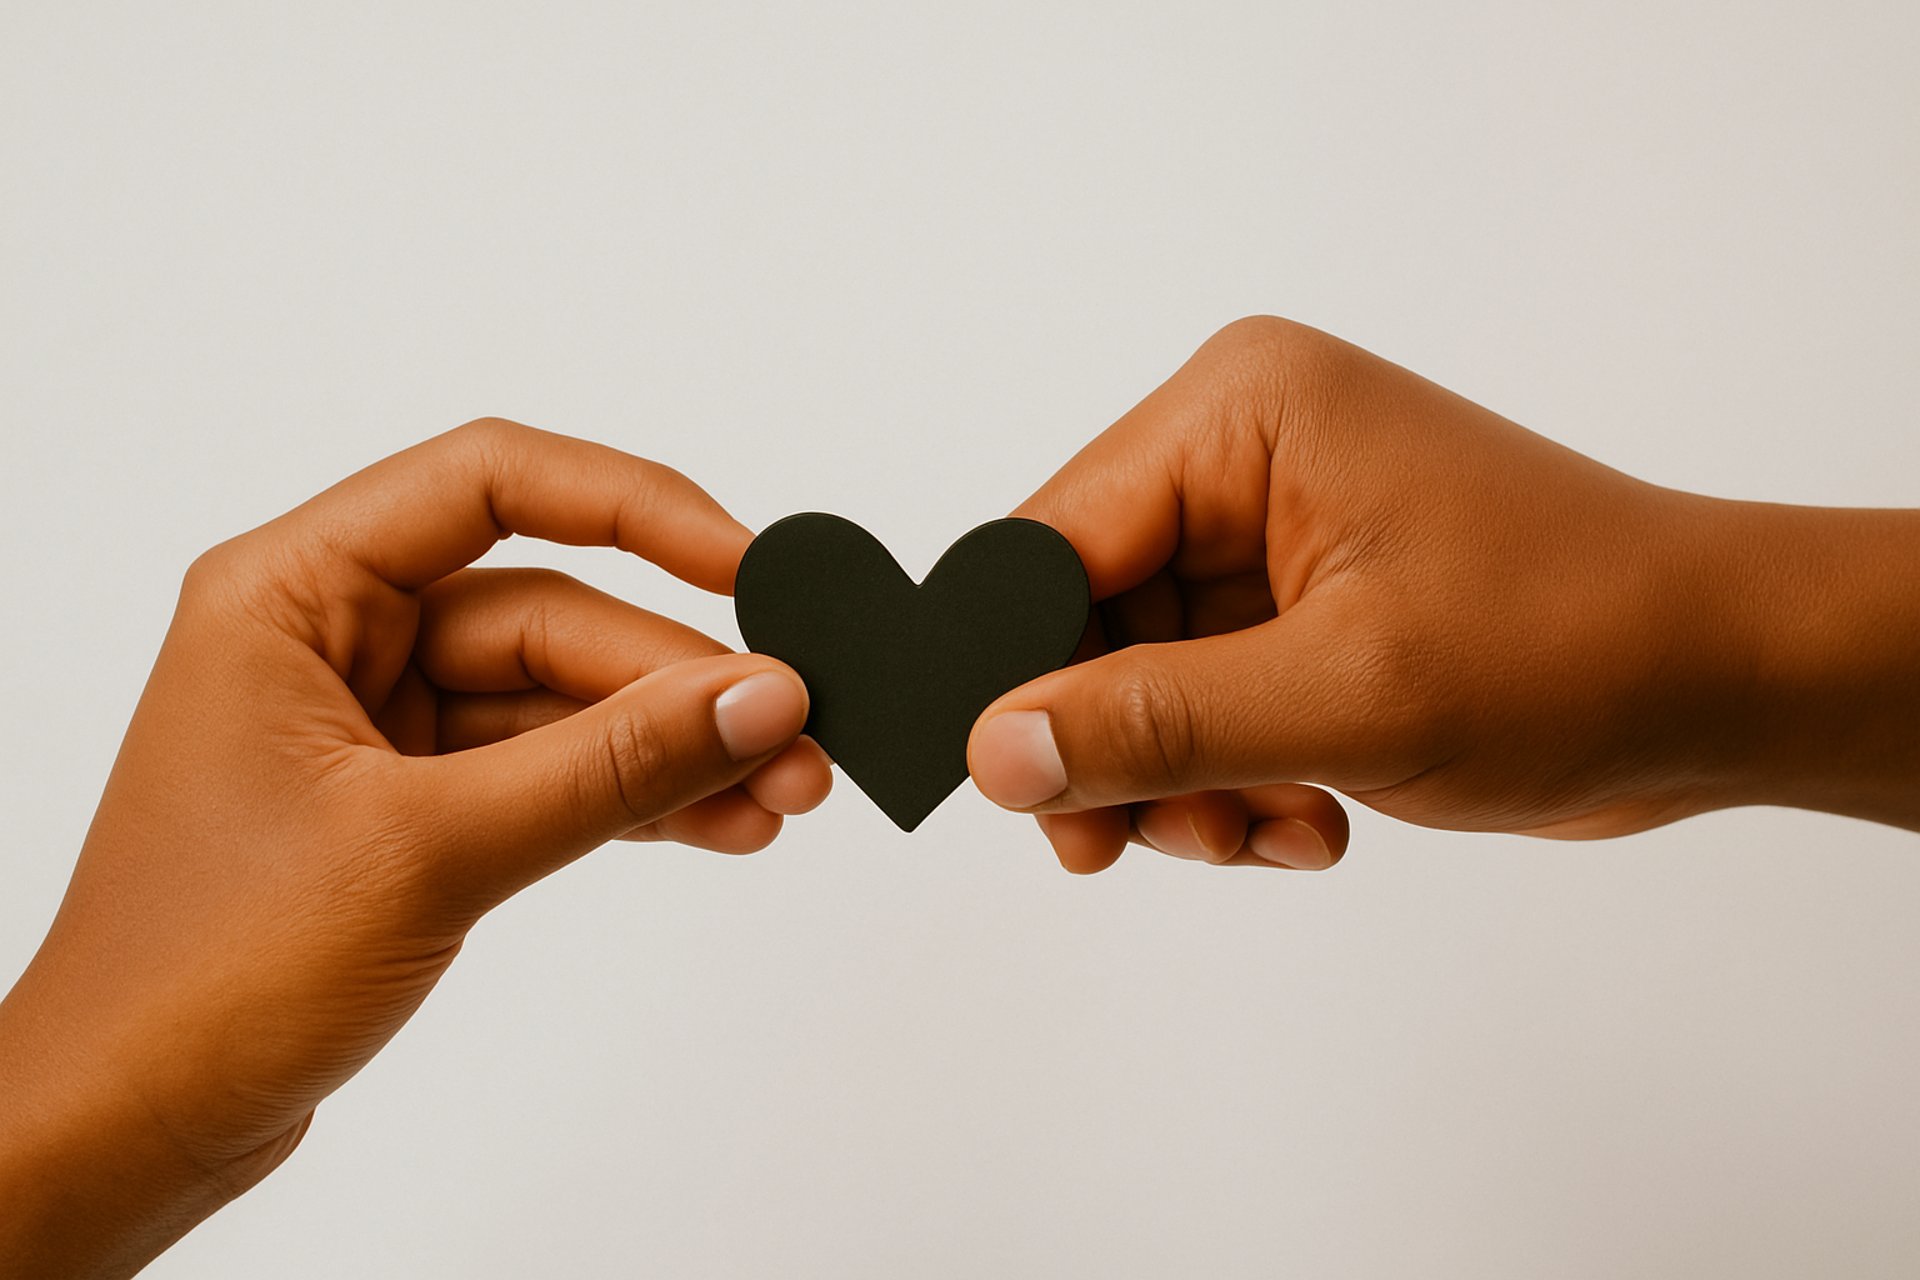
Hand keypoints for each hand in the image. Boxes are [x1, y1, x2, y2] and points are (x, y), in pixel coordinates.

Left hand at [0, 420, 830, 1276]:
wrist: (128, 1127)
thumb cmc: (200, 977)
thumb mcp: (431, 850)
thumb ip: (609, 766)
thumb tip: (760, 696)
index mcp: (291, 593)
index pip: (489, 485)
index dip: (633, 506)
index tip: (746, 566)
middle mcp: (333, 639)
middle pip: (551, 613)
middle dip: (681, 680)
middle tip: (797, 731)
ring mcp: (376, 727)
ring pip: (563, 701)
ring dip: (673, 747)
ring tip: (785, 793)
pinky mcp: (411, 807)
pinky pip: (550, 772)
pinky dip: (632, 799)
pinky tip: (720, 825)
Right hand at [968, 317, 1919, 872]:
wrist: (1726, 679)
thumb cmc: (1579, 642)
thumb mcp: (1347, 697)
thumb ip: (1154, 724)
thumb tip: (995, 751)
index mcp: (1239, 413)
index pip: (1050, 544)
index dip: (1015, 673)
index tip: (1010, 790)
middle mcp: (1242, 452)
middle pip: (1085, 619)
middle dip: (1118, 747)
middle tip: (1146, 840)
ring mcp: (1272, 529)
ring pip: (1138, 678)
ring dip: (1182, 779)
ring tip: (1261, 832)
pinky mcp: (1301, 603)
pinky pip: (1204, 700)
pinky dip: (1233, 777)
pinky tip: (1308, 818)